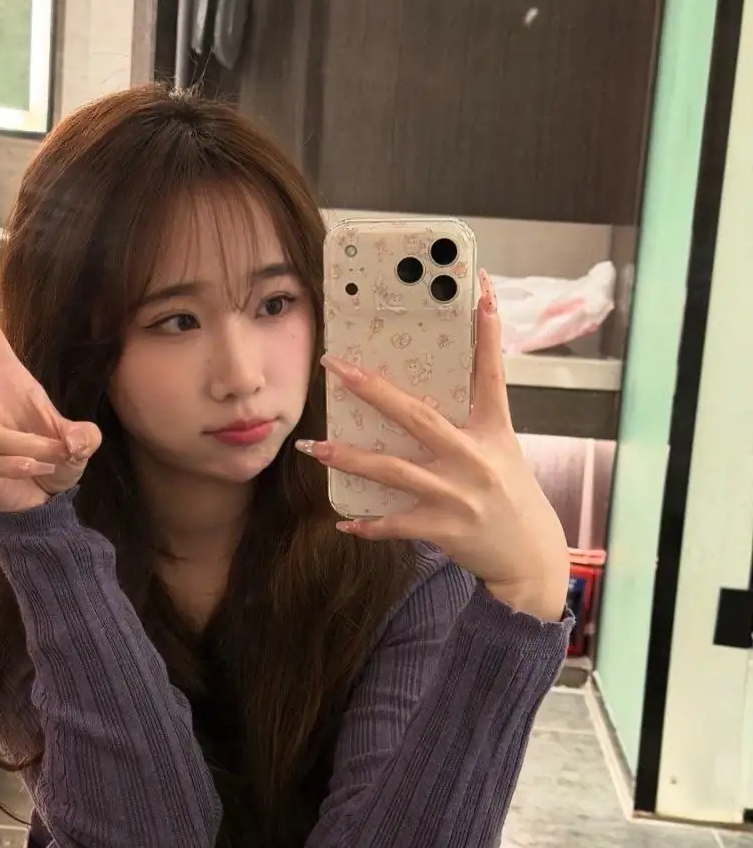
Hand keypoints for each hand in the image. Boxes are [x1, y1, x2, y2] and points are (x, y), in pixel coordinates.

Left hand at [299, 270, 569, 621]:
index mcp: (493, 431)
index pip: (491, 374)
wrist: (531, 555)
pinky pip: (396, 524)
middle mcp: (474, 458)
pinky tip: (344, 521)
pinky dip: (369, 525)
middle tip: (337, 368)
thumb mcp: (501, 450)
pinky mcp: (444, 528)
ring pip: (393, 470)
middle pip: (418, 416)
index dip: (488, 333)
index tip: (480, 291)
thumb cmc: (512, 497)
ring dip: (350, 458)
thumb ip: (470, 422)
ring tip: (315, 448)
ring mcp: (457, 494)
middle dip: (374, 391)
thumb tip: (426, 396)